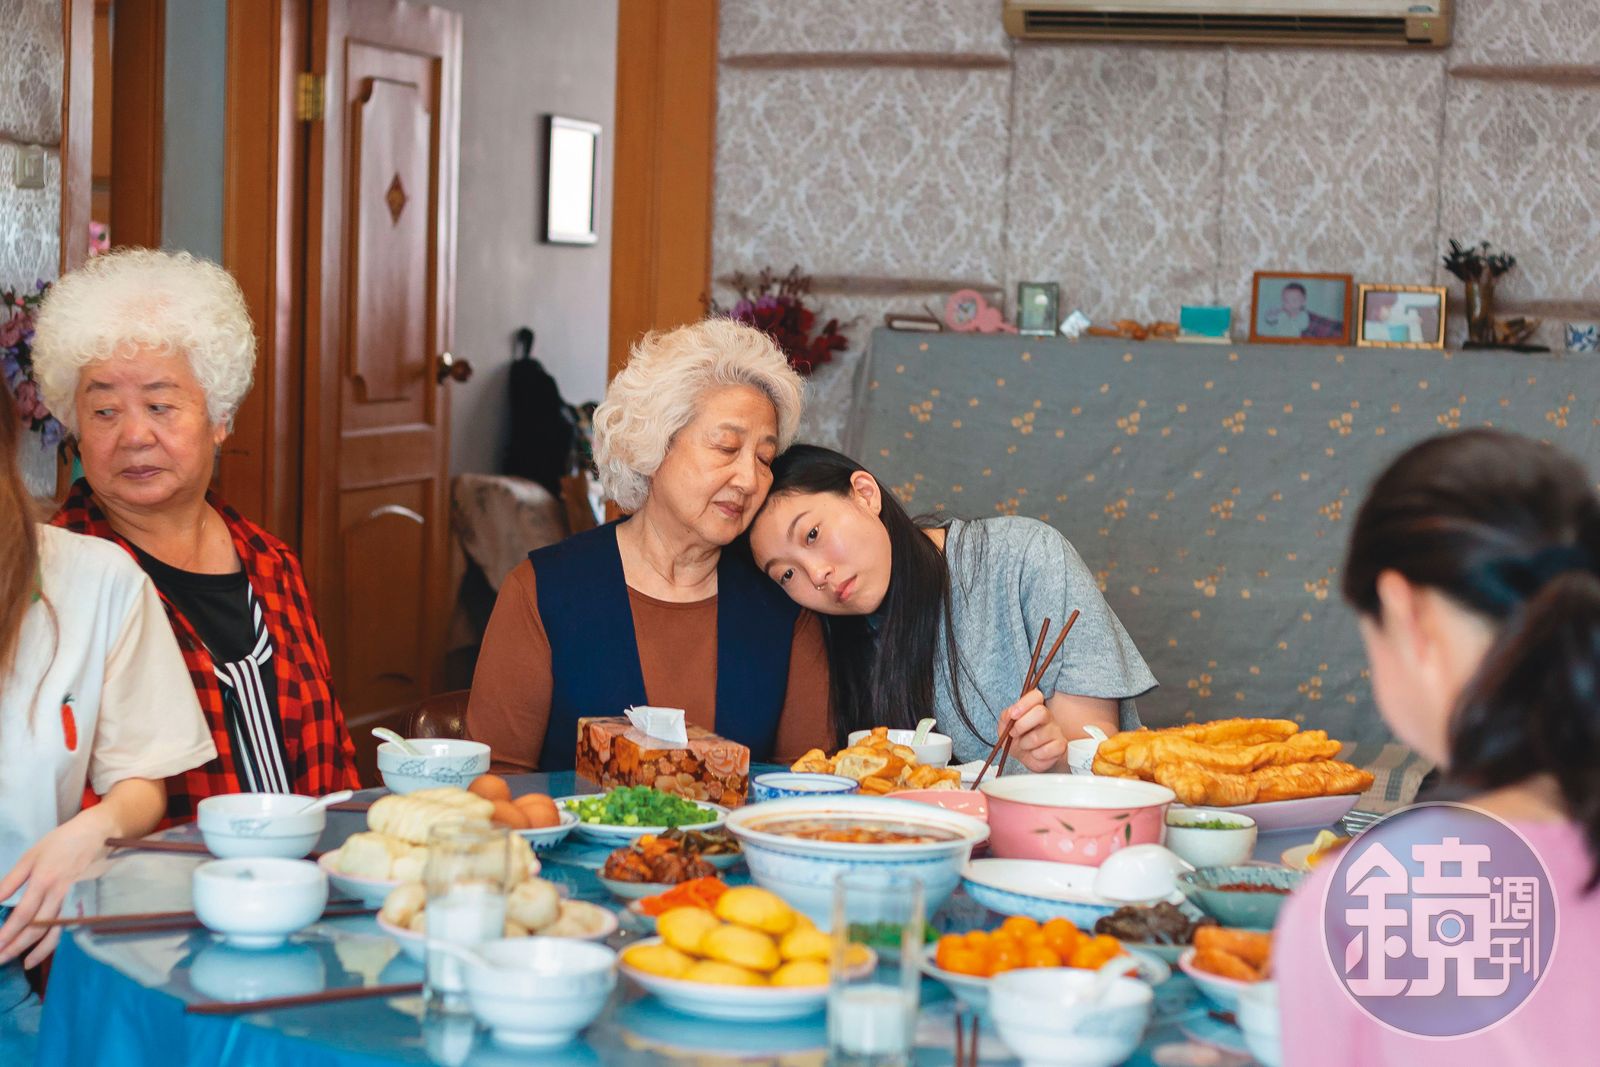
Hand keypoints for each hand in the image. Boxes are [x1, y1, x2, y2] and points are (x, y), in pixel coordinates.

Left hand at [0, 805, 116, 967]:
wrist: (97, 833)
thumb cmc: (60, 843)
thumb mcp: (31, 856)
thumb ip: (11, 881)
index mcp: (43, 881)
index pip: (22, 915)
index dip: (7, 934)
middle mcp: (59, 894)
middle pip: (37, 929)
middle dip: (16, 947)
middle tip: (1, 961)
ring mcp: (74, 900)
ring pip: (56, 932)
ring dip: (38, 951)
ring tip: (25, 964)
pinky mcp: (84, 902)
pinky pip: (68, 927)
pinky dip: (57, 942)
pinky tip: (47, 951)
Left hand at [997, 689, 1067, 772]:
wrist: (1027, 758)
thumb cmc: (1017, 739)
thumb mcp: (1005, 728)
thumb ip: (1005, 718)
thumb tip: (1010, 714)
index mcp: (1034, 707)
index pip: (1036, 695)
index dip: (1023, 704)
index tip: (1013, 715)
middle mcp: (1048, 716)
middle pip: (1041, 712)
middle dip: (1021, 725)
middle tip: (1014, 733)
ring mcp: (1056, 730)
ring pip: (1039, 736)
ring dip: (1025, 744)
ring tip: (1024, 746)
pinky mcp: (1060, 746)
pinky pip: (1046, 750)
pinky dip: (1035, 754)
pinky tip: (1035, 753)